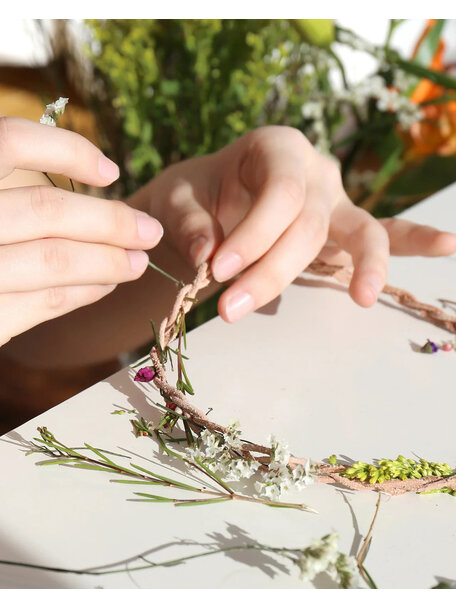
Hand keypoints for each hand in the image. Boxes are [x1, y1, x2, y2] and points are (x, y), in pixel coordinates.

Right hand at [0, 117, 162, 345]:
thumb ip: (13, 183)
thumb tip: (97, 176)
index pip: (10, 142)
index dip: (68, 151)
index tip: (112, 172)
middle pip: (46, 210)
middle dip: (110, 221)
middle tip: (151, 231)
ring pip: (53, 259)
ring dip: (108, 260)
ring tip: (138, 261)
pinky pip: (45, 302)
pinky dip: (85, 291)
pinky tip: (106, 285)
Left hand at [144, 126, 455, 321]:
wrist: (207, 199)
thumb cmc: (195, 196)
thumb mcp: (178, 201)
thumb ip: (190, 223)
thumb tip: (210, 254)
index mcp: (276, 148)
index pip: (281, 193)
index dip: (253, 236)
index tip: (217, 271)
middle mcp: (315, 169)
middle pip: (311, 224)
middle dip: (272, 271)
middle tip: (230, 309)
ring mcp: (336, 200)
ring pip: (361, 230)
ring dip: (365, 265)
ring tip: (362, 295)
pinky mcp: (343, 229)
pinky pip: (383, 233)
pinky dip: (412, 242)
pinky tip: (446, 245)